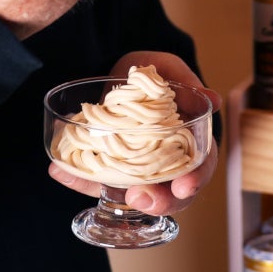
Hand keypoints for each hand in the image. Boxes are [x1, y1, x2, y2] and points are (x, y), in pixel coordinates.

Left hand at [48, 51, 221, 215]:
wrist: (119, 73)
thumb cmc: (153, 75)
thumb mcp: (169, 69)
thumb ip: (187, 82)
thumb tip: (211, 98)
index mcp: (189, 143)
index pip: (199, 168)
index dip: (194, 179)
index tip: (184, 186)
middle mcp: (164, 163)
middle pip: (170, 195)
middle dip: (159, 202)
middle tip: (140, 198)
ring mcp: (135, 169)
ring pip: (133, 195)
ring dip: (118, 199)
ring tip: (101, 190)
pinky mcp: (109, 168)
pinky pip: (96, 181)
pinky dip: (79, 180)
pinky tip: (61, 170)